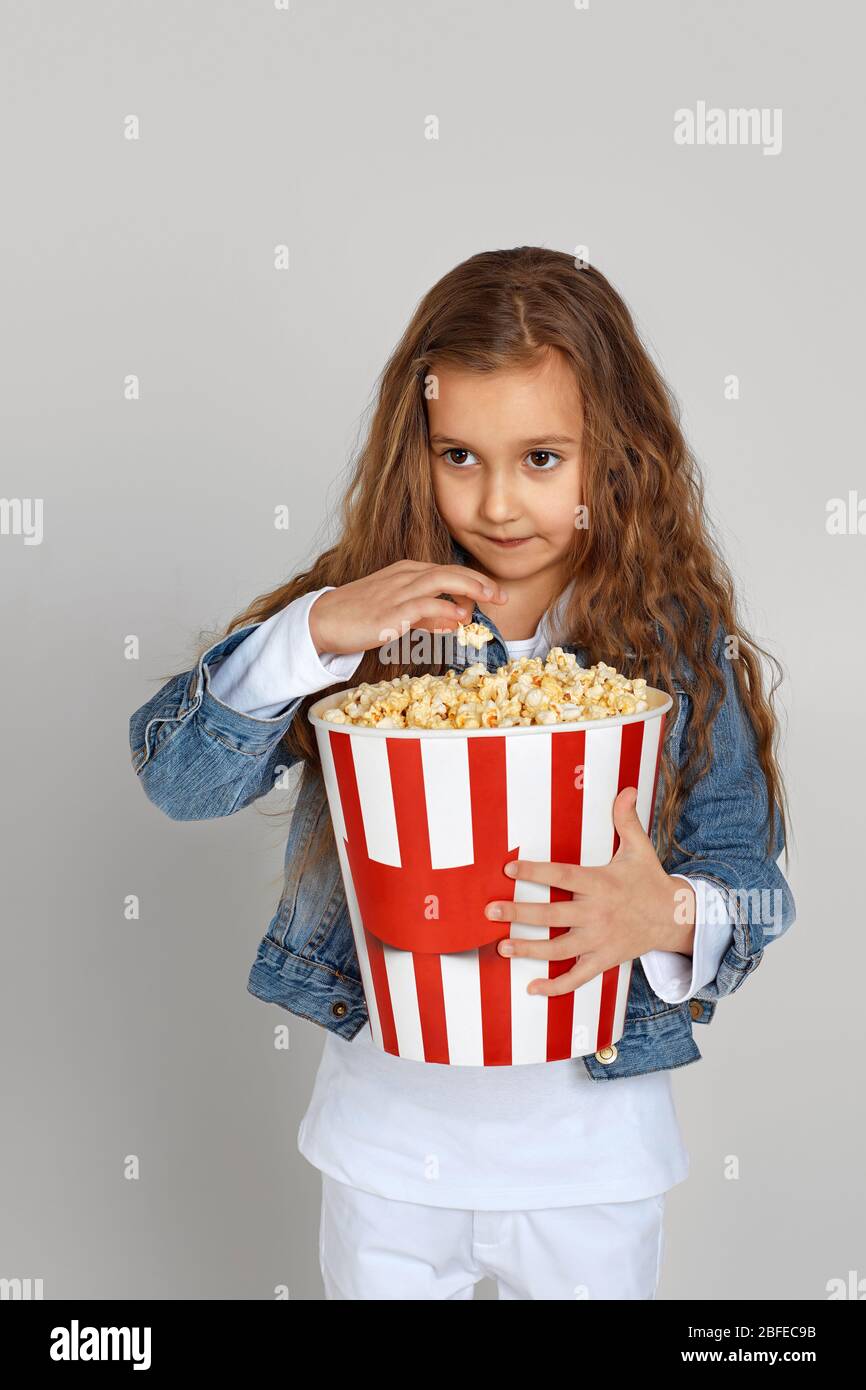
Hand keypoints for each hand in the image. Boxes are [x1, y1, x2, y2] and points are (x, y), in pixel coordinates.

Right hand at [308, 560, 506, 655]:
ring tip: (492, 600)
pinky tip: (459, 617)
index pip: (448, 570)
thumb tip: (456, 620)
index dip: (474, 581)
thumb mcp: (399, 613)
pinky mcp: (391, 610)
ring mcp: (398, 591)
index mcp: (407, 571)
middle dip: (480, 582)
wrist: (324, 620)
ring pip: (443, 581)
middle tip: (502, 595)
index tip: (494, 594)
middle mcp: (405, 576)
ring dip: (471, 589)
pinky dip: (445, 608)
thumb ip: (428, 616)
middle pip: (451, 571)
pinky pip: (425, 603)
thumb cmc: (359, 616)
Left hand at [483, 786, 696, 995]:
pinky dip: (555, 987)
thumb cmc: (649, 881)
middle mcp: (597, 913)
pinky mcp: (603, 960)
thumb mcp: (639, 849)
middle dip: (518, 914)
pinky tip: (531, 989)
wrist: (676, 919)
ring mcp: (599, 940)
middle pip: (552, 915)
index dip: (535, 872)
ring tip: (501, 947)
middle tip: (489, 911)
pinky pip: (577, 978)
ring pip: (558, 949)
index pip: (562, 876)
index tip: (508, 869)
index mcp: (601, 883)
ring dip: (528, 950)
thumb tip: (625, 789)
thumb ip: (626, 820)